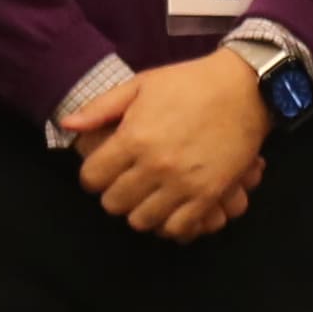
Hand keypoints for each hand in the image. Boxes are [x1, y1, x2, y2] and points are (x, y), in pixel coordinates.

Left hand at [76, 48, 271, 235]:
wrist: (244, 88)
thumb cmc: (188, 83)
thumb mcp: (141, 84)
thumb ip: (101, 108)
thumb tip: (68, 125)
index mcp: (134, 138)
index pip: (92, 179)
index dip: (93, 175)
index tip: (104, 169)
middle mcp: (155, 166)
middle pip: (114, 204)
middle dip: (115, 194)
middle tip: (127, 181)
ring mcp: (183, 184)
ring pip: (142, 221)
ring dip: (141, 210)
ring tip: (149, 195)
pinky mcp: (208, 195)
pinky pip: (179, 228)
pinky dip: (171, 223)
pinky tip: (172, 207)